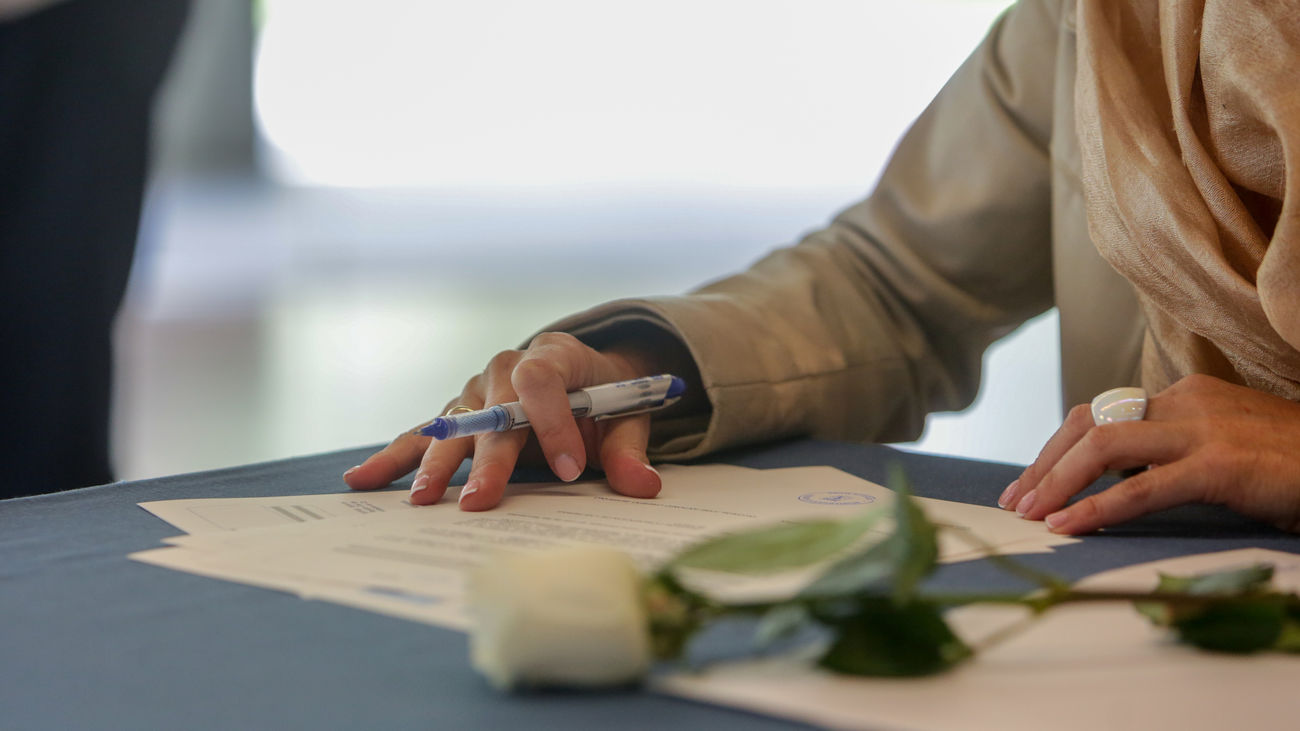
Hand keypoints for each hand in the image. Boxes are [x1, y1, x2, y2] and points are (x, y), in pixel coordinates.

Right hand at [342, 332, 661, 509]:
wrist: (584, 378)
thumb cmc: (606, 400)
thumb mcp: (628, 419)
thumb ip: (631, 451)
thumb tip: (644, 486)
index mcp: (554, 356)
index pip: (544, 380)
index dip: (553, 423)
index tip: (569, 469)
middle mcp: (506, 368)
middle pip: (492, 411)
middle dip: (489, 459)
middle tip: (481, 501)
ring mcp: (475, 392)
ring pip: (453, 426)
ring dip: (436, 464)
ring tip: (421, 500)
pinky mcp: (456, 415)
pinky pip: (422, 435)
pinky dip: (394, 458)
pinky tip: (360, 480)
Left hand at [998, 374, 1299, 533]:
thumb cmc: (1289, 466)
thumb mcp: (1219, 450)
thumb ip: (1170, 456)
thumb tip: (1116, 483)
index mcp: (1181, 397)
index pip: (1097, 415)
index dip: (1054, 450)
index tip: (1028, 485)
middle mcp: (1184, 403)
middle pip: (1088, 426)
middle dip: (1043, 466)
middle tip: (1015, 503)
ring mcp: (1201, 430)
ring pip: (1103, 448)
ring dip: (1056, 482)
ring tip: (1030, 515)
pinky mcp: (1219, 465)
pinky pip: (1141, 488)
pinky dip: (1097, 508)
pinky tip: (1069, 525)